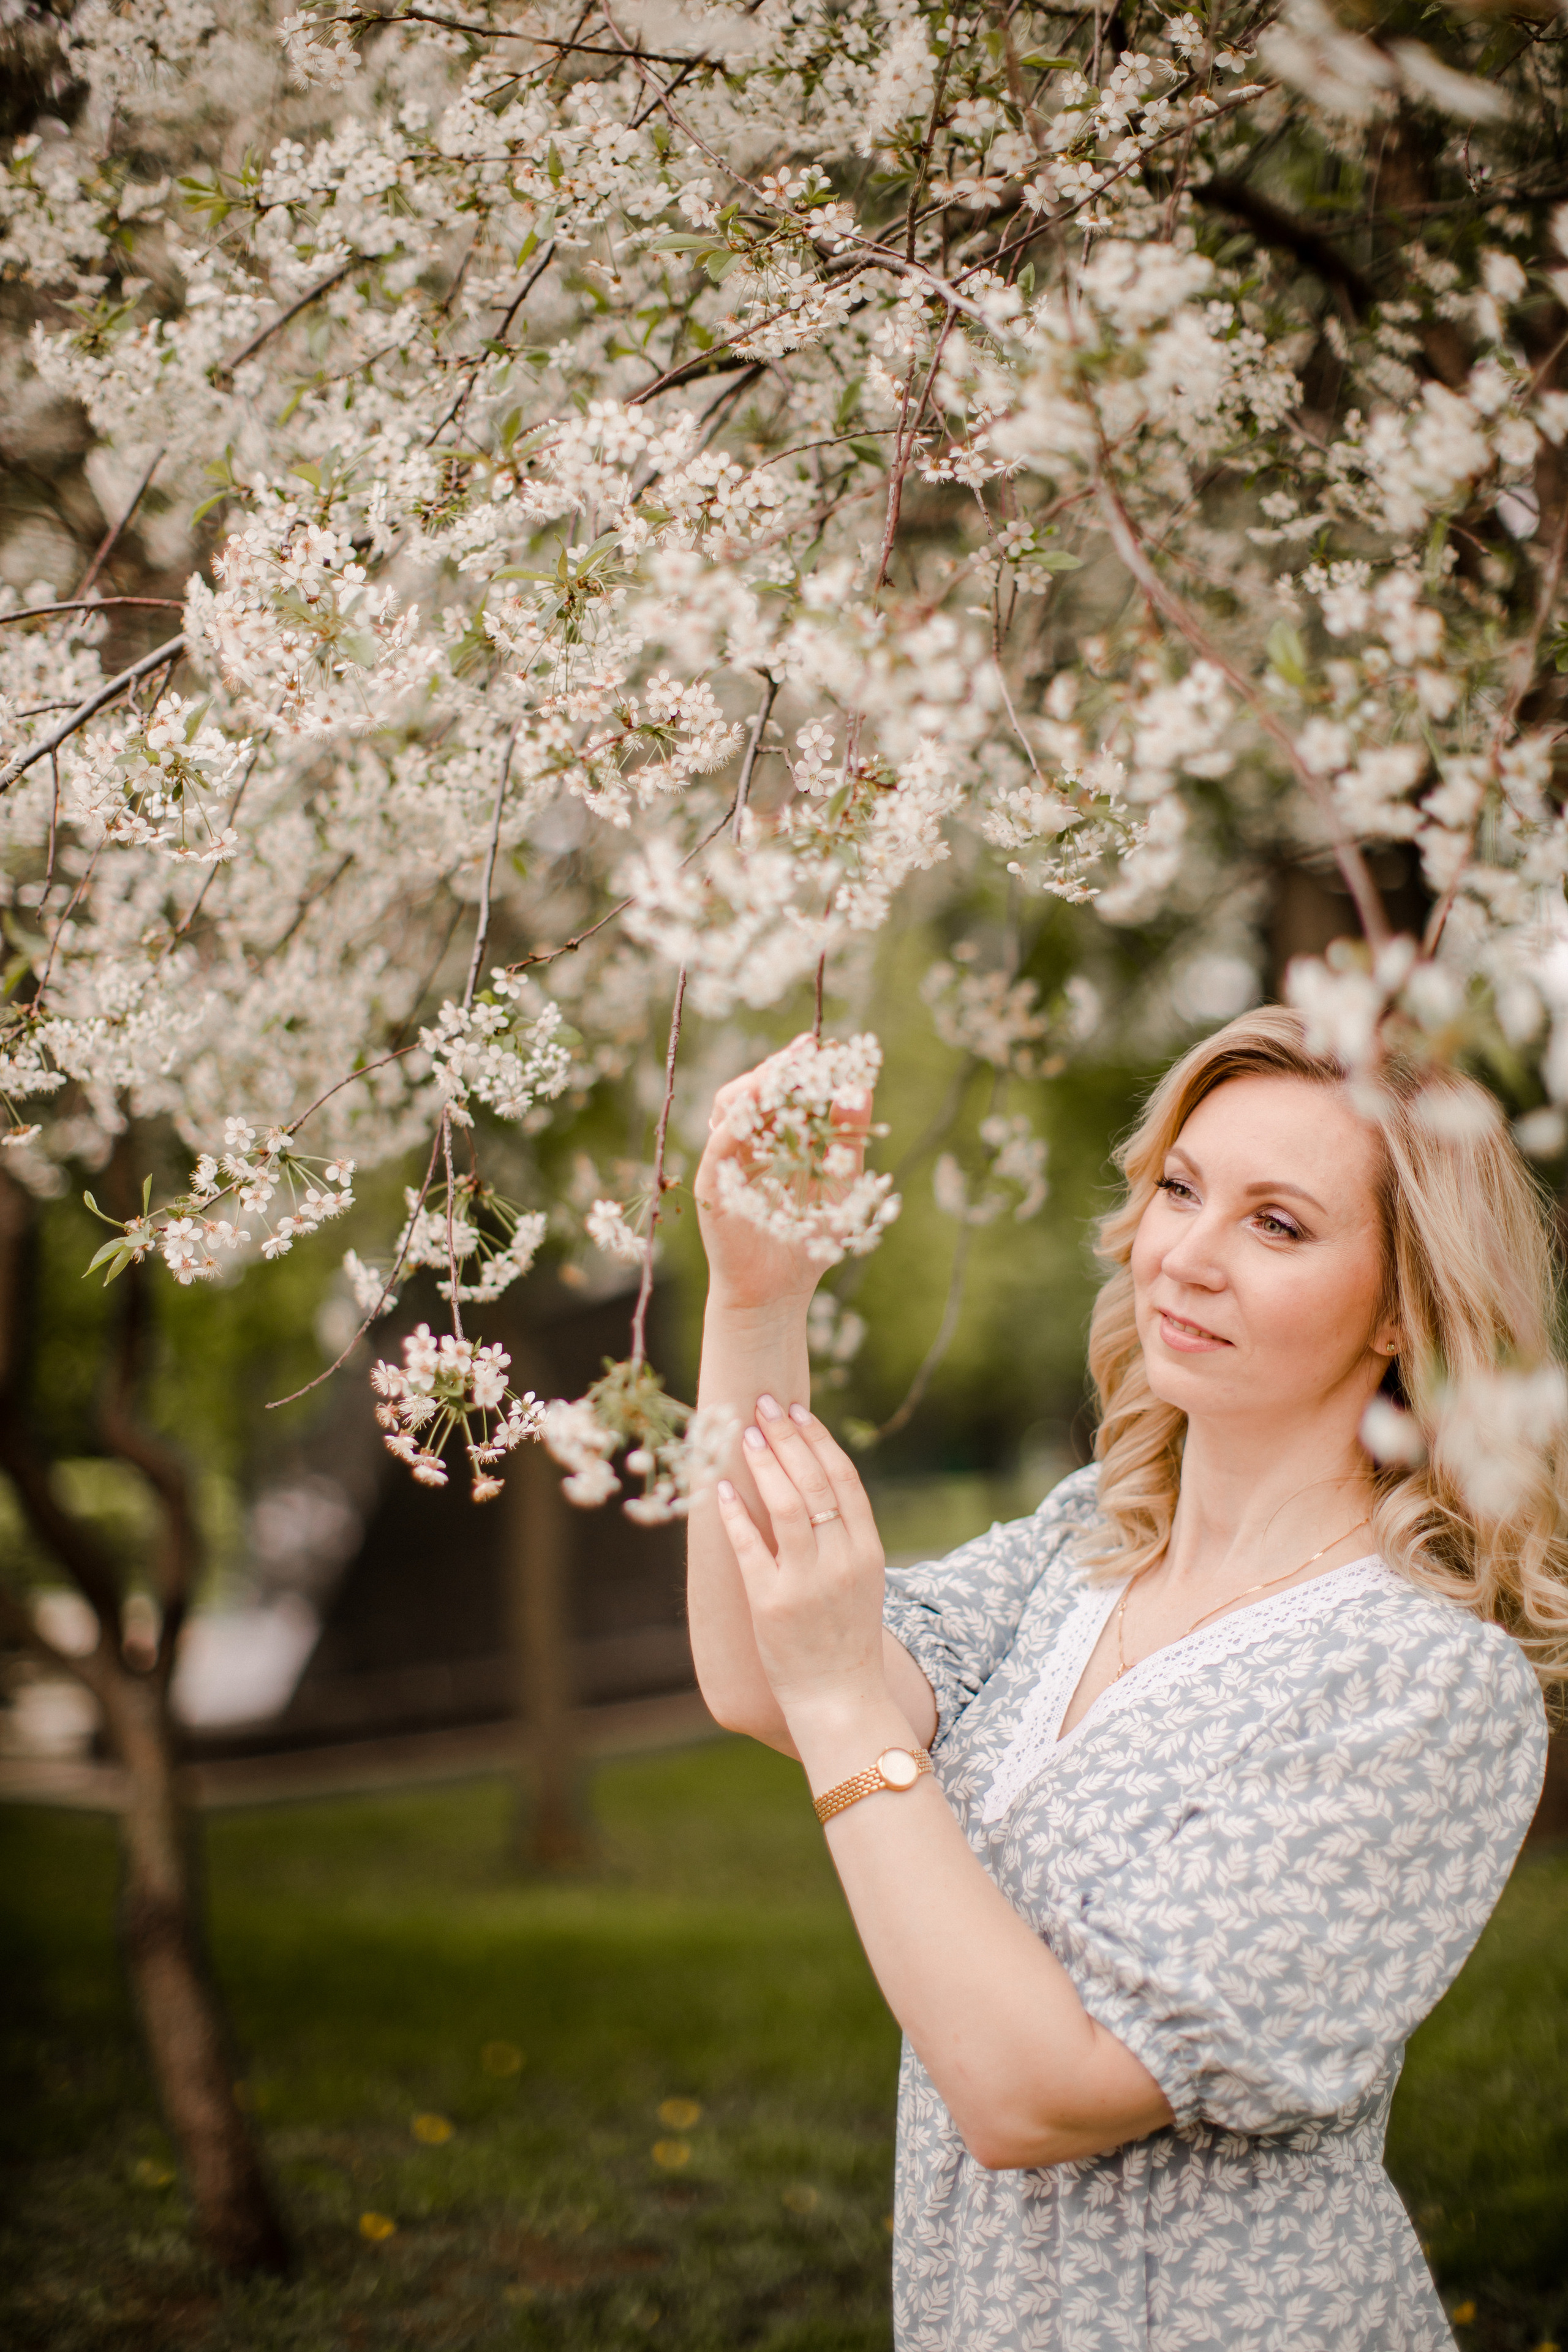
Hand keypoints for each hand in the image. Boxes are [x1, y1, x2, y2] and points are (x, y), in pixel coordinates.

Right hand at [694, 1039, 872, 1315]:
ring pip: (731, 1104)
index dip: (803, 1066)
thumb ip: (851, 1138)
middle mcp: (749, 1142)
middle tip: (809, 1053)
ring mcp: (727, 1159)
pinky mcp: (712, 1181)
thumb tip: (863, 1088)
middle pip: (755, 1087)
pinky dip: (739, 1119)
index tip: (829, 1049)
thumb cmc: (809, 1241)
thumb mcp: (843, 1183)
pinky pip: (720, 1140)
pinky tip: (760, 1104)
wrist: (777, 1292)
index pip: (785, 1089)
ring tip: (787, 1073)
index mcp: (778, 1137)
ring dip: (759, 1084)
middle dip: (782, 1067)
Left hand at [714, 1395, 887, 1724]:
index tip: (798, 1411)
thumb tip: (813, 1484)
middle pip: (814, 1483)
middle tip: (764, 1404)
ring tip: (743, 1434)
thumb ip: (845, 1536)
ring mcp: (806, 1583)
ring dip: (763, 1464)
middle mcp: (841, 1561)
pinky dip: (735, 1514)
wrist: (841, 1699)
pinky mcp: (772, 1605)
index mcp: (867, 1551)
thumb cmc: (846, 1637)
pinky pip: (749, 1548)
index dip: (819, 1440)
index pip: (844, 1480)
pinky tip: (721, 1488)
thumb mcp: (861, 1580)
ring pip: (786, 1507)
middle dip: (786, 1438)